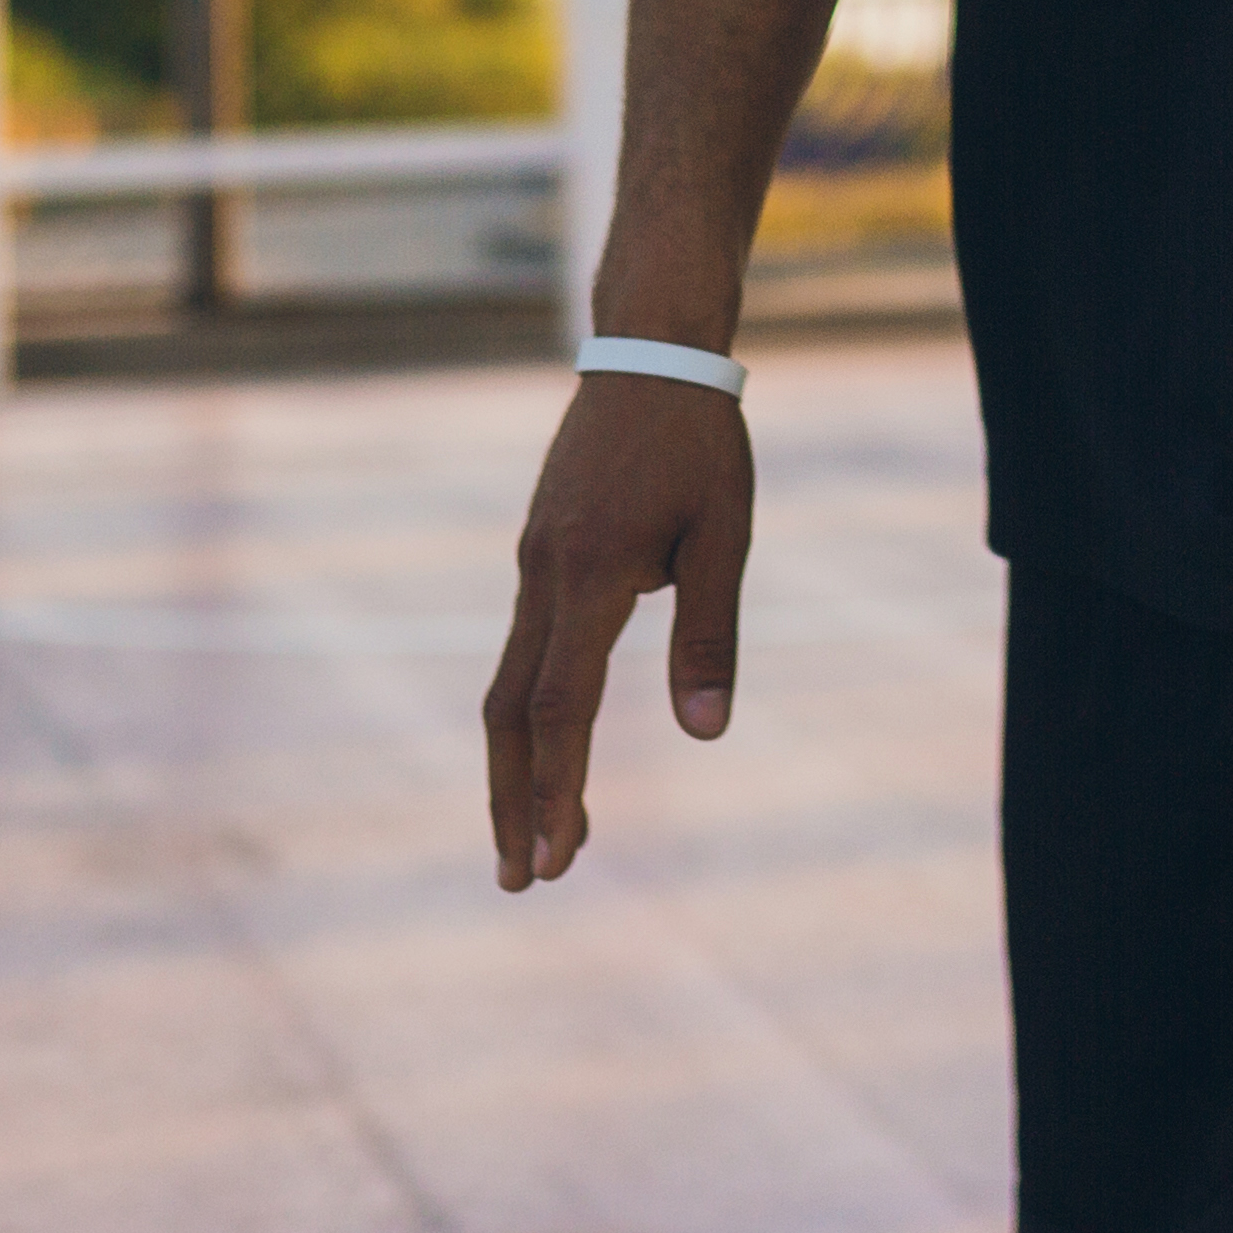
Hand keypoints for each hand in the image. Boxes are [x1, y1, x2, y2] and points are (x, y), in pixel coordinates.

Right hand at [480, 370, 755, 889]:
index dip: (555, 789)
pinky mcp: (538, 549)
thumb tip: (705, 732)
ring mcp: (532, 560)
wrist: (650, 352)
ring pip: (506, 682)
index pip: (560, 707)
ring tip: (534, 833)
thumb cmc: (701, 442)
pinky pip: (522, 646)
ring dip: (516, 763)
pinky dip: (528, 709)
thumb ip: (710, 635)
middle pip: (509, 712)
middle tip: (521, 880)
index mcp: (589, 573)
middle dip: (511, 801)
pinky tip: (553, 741)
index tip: (553, 860)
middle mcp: (543, 573)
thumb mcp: (726, 536)